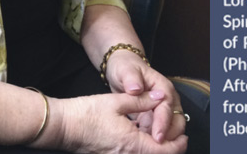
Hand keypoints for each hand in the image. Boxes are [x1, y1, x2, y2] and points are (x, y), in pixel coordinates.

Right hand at [48, 91, 187, 153]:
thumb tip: (160, 98)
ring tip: (157, 133)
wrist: (63, 126)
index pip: (167, 152)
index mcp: (133, 145)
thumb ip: (142, 100)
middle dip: (169, 148)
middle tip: (174, 135)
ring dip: (155, 149)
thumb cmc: (87, 113)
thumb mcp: (118, 101)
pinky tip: (139, 135)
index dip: (179, 144)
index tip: (183, 135)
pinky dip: (142, 149)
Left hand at [105, 50, 186, 143]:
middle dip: (168, 135)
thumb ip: (130, 79)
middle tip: (155, 146)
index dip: (163, 123)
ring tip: (147, 146)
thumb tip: (136, 88)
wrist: (122, 69)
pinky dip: (152, 139)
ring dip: (161, 138)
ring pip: (170, 129)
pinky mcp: (155, 117)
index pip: (167, 107)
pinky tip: (142, 143)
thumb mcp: (125, 70)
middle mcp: (166, 99)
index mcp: (162, 87)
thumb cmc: (125, 67)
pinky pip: (159, 131)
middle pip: (176, 121)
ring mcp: (162, 109)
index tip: (157, 137)